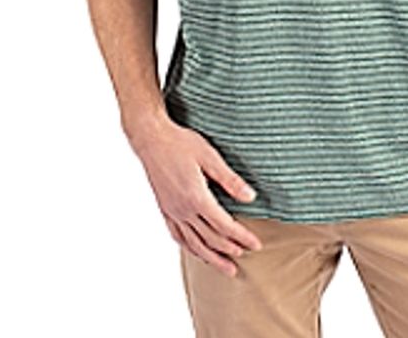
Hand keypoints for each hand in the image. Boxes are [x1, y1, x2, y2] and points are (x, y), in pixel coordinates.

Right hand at [129, 117, 263, 276]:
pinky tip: (197, 252)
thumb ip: (229, 180)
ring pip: (193, 243)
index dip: (242, 237)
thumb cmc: (181, 143)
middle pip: (210, 239)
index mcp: (196, 198)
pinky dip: (190, 248)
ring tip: (227, 268)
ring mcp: (172, 212)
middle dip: (230, 250)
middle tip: (246, 256)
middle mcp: (183, 210)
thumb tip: (250, 197)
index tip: (256, 244)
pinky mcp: (164, 209)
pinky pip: (178, 236)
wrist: (151, 139)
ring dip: (212, 258)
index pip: (224, 225)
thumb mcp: (209, 156)